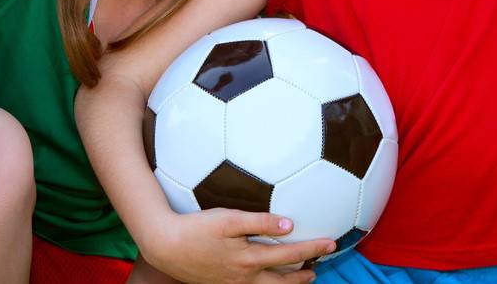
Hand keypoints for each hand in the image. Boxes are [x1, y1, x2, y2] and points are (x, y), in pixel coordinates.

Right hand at [143, 209, 333, 283]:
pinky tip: (265, 277)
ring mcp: (233, 283)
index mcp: (249, 260)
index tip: (330, 243)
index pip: (289, 255)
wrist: (165, 247)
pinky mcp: (222, 283)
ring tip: (299, 278)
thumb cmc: (197, 229)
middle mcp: (244, 276)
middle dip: (302, 275)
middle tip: (317, 270)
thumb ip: (260, 221)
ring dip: (286, 283)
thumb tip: (289, 224)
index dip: (312, 249)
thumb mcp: (229, 219)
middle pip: (281, 280)